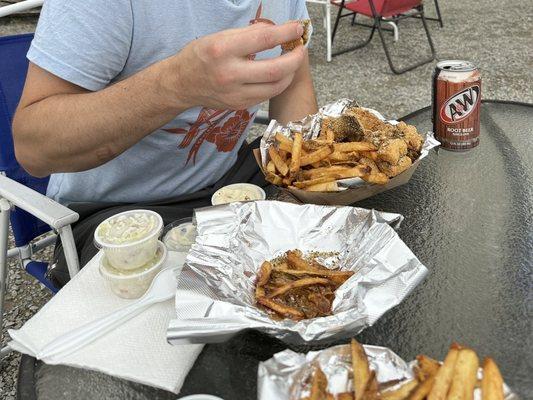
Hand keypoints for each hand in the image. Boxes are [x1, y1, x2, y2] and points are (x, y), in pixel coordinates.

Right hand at [168, 22, 305, 110]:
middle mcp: (229, 74)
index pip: (263, 40)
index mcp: (223, 50)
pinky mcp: (238, 105)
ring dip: (290, 74)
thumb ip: (248, 35)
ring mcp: (235, 94)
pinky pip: (266, 95)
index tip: (296, 29)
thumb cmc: (200, 56)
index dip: (285, 33)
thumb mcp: (220, 37)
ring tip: (292, 63)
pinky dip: (277, 84)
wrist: (181, 84)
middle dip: (295, 59)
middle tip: (300, 50)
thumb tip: (276, 31)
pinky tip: (278, 75)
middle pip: (275, 69)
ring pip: (275, 87)